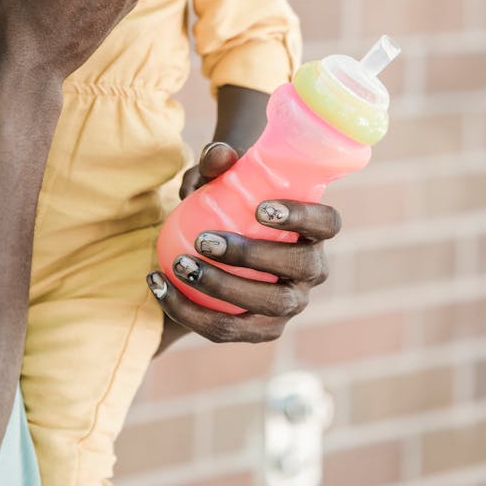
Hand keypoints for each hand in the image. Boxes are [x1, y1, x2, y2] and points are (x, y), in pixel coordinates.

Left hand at [151, 144, 340, 345]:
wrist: (211, 238)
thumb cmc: (224, 200)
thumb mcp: (217, 178)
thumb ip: (217, 160)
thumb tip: (219, 155)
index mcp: (314, 229)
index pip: (327, 222)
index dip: (304, 217)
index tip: (260, 208)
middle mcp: (311, 270)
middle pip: (297, 267)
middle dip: (251, 256)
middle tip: (203, 240)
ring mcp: (290, 304)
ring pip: (266, 306)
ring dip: (221, 288)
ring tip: (179, 265)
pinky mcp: (260, 331)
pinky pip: (227, 330)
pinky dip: (188, 310)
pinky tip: (158, 285)